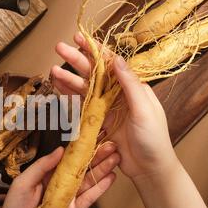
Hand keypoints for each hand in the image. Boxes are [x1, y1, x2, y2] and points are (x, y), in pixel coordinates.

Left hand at [0, 144, 118, 207]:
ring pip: (89, 180)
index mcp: (48, 174)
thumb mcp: (23, 183)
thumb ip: (41, 166)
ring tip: (116, 157)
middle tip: (112, 144)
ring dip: (103, 169)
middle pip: (82, 167)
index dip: (81, 147)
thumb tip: (60, 149)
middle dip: (97, 156)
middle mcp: (61, 183)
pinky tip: (112, 177)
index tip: (93, 135)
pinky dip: (101, 188)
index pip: (68, 158)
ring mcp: (69, 197)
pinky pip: (89, 198)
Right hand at [51, 33, 179, 182]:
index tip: (79, 38)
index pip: (111, 63)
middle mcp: (117, 94)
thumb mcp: (145, 110)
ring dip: (69, 78)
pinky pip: (81, 106)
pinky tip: (58, 87)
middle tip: (58, 48)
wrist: (149, 168)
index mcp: (132, 87)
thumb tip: (117, 59)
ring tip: (53, 70)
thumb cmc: (154, 139)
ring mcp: (106, 108)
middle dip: (76, 60)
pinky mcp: (98, 122)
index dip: (95, 49)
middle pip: (94, 72)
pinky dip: (70, 97)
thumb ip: (130, 85)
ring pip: (85, 88)